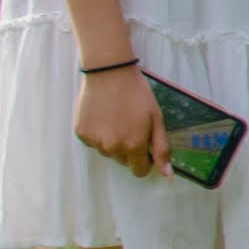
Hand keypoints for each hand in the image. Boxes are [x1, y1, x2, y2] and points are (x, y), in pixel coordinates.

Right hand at [72, 61, 169, 177]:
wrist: (109, 74)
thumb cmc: (136, 94)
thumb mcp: (156, 119)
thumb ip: (162, 148)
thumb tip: (167, 175)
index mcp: (133, 145)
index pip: (139, 171)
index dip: (145, 161)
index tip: (146, 148)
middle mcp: (112, 148)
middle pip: (123, 161)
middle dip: (129, 148)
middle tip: (131, 125)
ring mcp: (94, 142)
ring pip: (108, 151)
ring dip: (113, 140)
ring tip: (116, 118)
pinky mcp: (81, 134)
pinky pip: (93, 142)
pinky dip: (99, 133)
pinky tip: (103, 116)